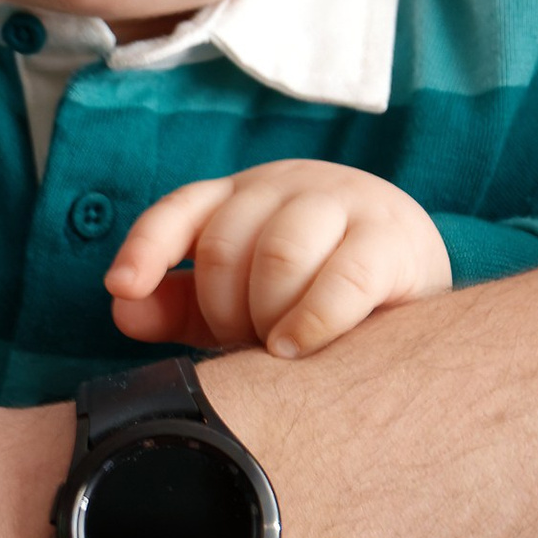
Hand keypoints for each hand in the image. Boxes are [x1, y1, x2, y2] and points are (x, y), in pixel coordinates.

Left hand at [104, 161, 451, 357]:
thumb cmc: (309, 296)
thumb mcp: (237, 302)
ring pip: (278, 252)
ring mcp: (344, 204)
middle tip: (244, 344)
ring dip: (266, 315)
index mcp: (239, 197)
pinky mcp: (394, 239)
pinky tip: (301, 346)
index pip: (180, 209)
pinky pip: (343, 278)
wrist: (416, 284)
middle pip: (224, 241)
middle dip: (222, 308)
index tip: (122, 286)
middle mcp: (287, 188)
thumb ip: (178, 305)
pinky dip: (312, 321)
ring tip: (277, 348)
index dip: (146, 246)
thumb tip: (121, 307)